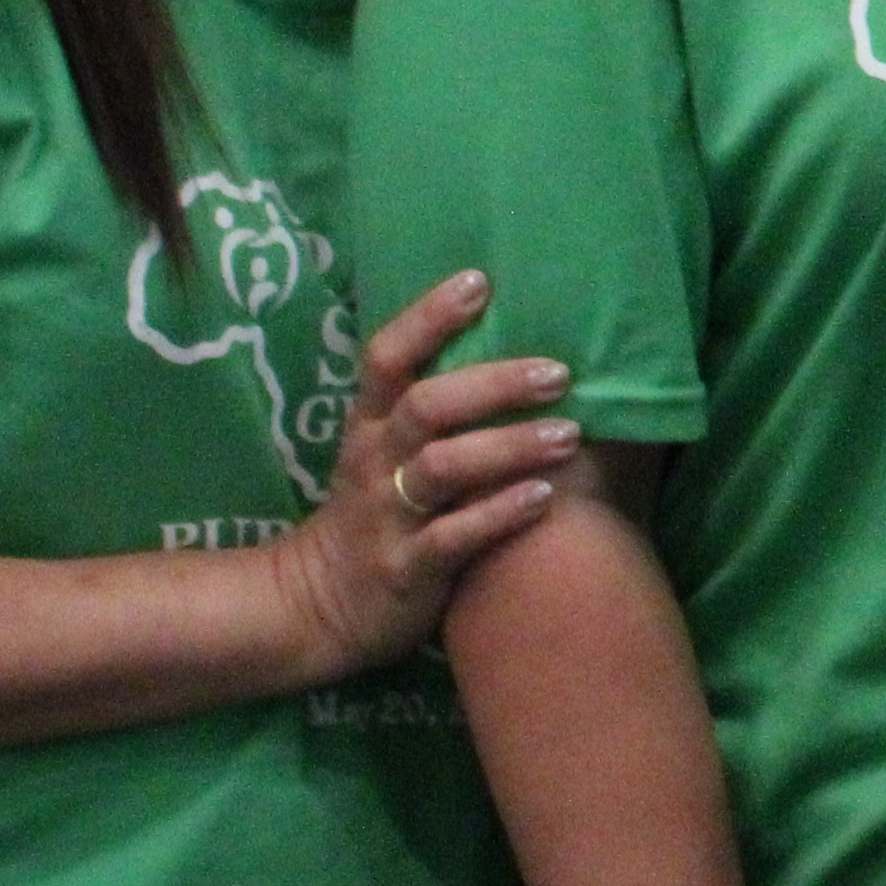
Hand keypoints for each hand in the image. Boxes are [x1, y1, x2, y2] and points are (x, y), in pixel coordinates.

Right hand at [262, 271, 575, 681]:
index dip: (428, 316)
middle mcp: (375, 461)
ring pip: (442, 469)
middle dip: (493, 384)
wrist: (316, 606)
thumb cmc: (374, 513)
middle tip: (560, 372)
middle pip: (426, 406)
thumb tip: (513, 349)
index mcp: (370, 425)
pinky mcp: (405, 569)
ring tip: (568, 435)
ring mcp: (387, 516)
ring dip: (508, 447)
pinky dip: (499, 515)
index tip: (480, 280)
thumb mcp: (383, 453)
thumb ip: (433, 408)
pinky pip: (452, 538)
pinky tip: (545, 499)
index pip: (386, 357)